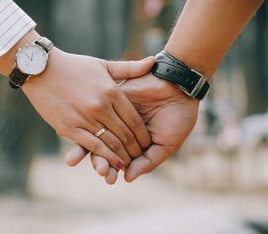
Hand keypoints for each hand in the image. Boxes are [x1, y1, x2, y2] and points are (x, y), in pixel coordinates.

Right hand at [23, 48, 155, 168]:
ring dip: (122, 156)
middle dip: (136, 149)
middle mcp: (101, 106)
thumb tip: (153, 60)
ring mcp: (84, 118)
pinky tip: (112, 164)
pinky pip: (92, 146)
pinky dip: (105, 156)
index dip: (143, 135)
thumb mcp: (103, 65)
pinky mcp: (69, 128)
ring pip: (111, 143)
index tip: (148, 143)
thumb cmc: (74, 66)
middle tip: (141, 157)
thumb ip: (129, 68)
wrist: (40, 69)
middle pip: (125, 134)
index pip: (134, 119)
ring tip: (129, 164)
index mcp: (111, 91)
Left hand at [65, 73, 198, 182]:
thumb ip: (148, 161)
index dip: (112, 169)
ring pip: (98, 133)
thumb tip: (128, 178)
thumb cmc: (178, 116)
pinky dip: (91, 124)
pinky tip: (87, 134)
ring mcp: (115, 116)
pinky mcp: (111, 100)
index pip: (118, 158)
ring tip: (89, 160)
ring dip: (91, 147)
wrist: (180, 87)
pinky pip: (98, 113)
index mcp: (134, 143)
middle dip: (100, 162)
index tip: (109, 179)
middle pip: (104, 149)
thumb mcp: (167, 144)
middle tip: (100, 171)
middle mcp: (121, 131)